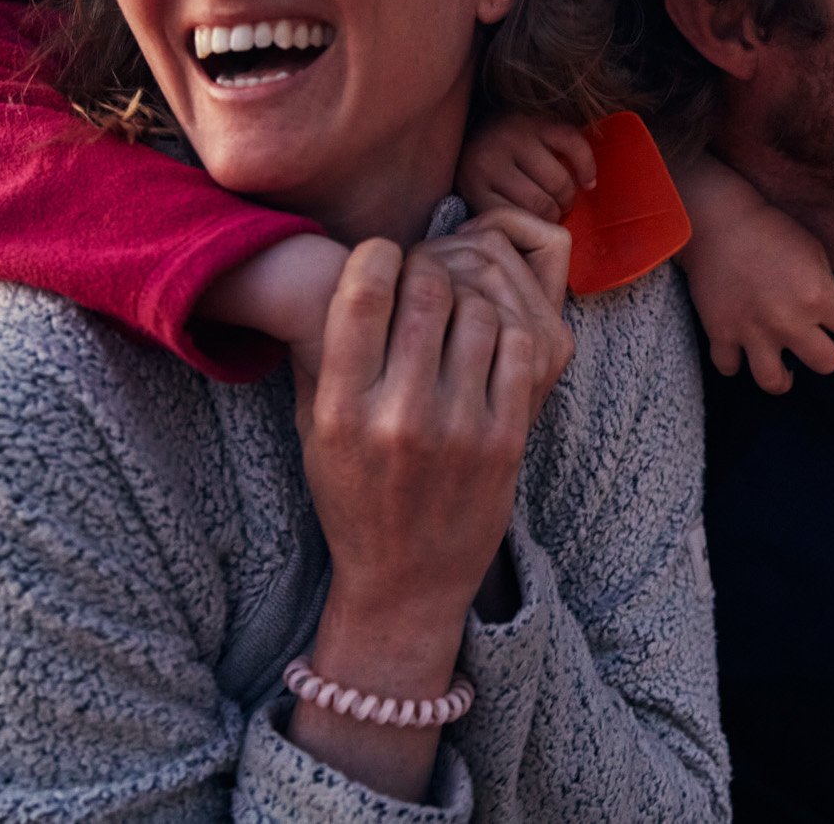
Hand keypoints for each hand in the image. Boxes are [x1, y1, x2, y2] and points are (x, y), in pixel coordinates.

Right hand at [292, 216, 572, 627]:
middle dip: (428, 268)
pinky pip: (519, 348)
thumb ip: (321, 352)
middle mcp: (398, 416)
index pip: (362, 294)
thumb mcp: (315, 428)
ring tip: (457, 307)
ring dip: (470, 294)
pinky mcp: (506, 440)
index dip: (378, 255)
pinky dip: (506, 327)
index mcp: (341, 409)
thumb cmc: (356, 493)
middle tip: (425, 277)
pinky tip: (488, 336)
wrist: (408, 579)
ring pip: (479, 312)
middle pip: (428, 291)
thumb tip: (340, 268)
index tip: (384, 256)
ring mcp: (459, 429)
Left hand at [458, 112, 595, 220]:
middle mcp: (491, 158)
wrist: (478, 122)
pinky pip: (575, 147)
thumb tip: (524, 256)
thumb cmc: (485, 170)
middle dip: (554, 216)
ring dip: (568, 197)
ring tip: (564, 200)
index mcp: (473, 184)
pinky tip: (587, 182)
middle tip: (555, 216)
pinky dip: (587, 168)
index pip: (514, 221)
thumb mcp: (477, 198)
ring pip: (559, 181)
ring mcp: (516, 135)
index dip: (533, 231)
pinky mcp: (540, 120)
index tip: (538, 232)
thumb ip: (495, 219)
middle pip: (540, 204)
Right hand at [680, 196, 833, 394]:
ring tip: (780, 367)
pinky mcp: (721, 332)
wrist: (717, 220)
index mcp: (818, 296)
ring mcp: (754, 331)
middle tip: (810, 341)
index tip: (833, 313)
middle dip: (822, 353)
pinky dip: (733, 361)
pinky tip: (738, 349)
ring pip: (775, 382)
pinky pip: (729, 368)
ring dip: (781, 376)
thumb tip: (825, 310)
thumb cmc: (769, 227)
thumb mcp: (813, 250)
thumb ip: (824, 285)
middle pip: (827, 363)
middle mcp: (790, 320)